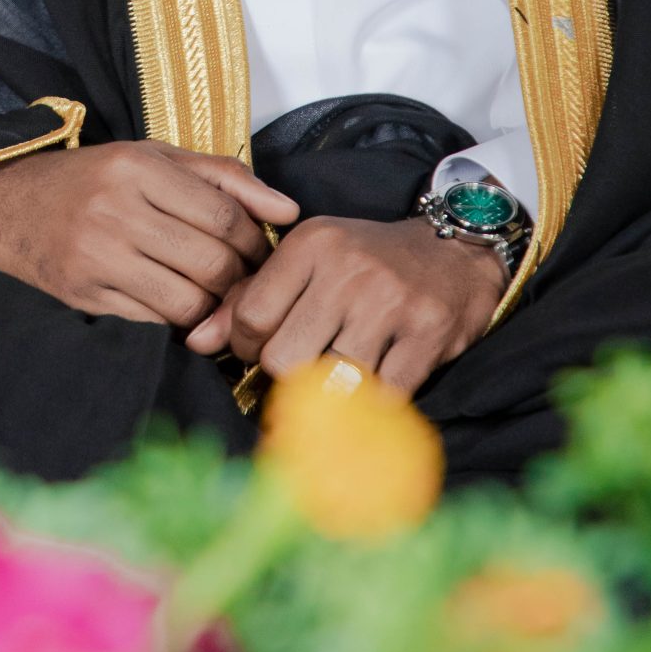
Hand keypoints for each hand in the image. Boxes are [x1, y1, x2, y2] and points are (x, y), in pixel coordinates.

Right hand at [0, 140, 298, 325]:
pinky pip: (153, 320)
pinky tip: (179, 305)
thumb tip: (288, 211)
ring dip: (213, 306)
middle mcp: (115, 211)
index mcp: (135, 167)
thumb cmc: (92, 179)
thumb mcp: (153, 158)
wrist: (8, 206)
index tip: (259, 249)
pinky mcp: (84, 295)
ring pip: (187, 300)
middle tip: (244, 278)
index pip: (223, 214)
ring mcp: (96, 257)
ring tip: (215, 295)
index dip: (254, 240)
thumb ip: (223, 177)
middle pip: (211, 262)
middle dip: (240, 278)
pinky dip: (177, 319)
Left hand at [182, 213, 505, 397]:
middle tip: (298, 368)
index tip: (259, 348)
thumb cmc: (367, 261)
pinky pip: (381, 396)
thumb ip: (250, 297)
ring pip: (330, 382)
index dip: (245, 346)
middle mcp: (348, 270)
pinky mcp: (427, 336)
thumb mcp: (308, 260)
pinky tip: (369, 391)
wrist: (454, 253)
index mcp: (311, 245)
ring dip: (328, 395)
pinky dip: (371, 406)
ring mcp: (390, 303)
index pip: (250, 316)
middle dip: (284, 375)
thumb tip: (196, 341)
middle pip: (284, 357)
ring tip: (333, 381)